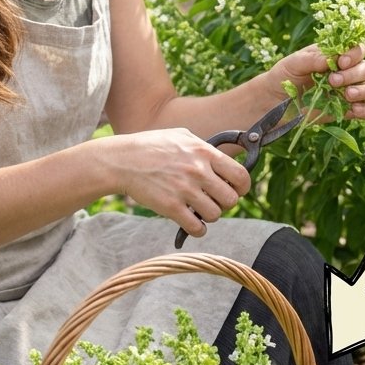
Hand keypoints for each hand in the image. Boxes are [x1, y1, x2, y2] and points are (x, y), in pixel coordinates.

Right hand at [114, 128, 251, 237]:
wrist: (121, 161)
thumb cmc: (150, 146)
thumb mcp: (180, 135)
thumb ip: (202, 146)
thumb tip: (222, 155)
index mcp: (204, 152)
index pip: (240, 175)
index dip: (242, 187)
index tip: (236, 190)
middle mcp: (198, 171)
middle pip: (231, 199)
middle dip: (225, 203)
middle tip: (214, 201)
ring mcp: (185, 190)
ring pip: (215, 215)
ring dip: (209, 215)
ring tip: (199, 210)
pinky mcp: (171, 207)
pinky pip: (197, 227)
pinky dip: (197, 229)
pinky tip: (191, 223)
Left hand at [273, 42, 364, 121]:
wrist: (275, 100)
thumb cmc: (285, 75)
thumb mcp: (295, 62)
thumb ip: (315, 58)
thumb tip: (334, 57)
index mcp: (337, 54)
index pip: (359, 48)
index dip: (355, 54)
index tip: (341, 61)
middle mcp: (348, 71)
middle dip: (353, 74)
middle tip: (333, 81)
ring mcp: (350, 91)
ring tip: (346, 95)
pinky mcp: (348, 110)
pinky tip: (354, 109)